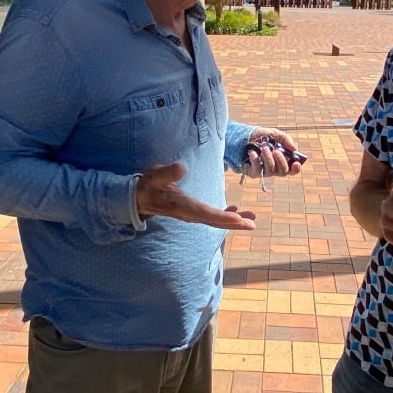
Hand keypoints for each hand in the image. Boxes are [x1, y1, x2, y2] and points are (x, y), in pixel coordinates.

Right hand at [137, 162, 256, 229]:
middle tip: (252, 224)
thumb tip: (181, 167)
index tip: (238, 219)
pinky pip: (212, 217)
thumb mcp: (155, 175)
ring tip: (251, 220)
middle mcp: (189, 214)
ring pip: (216, 220)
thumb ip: (167, 172)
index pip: (206, 213)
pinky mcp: (192, 212)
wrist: (140, 199)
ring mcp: (191, 215)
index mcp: (183, 205)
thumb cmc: (149, 185)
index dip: (223, 217)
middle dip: (234, 223)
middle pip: (215, 221)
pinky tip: (236, 213)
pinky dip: (226, 216)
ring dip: (234, 221)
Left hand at [241, 127, 303, 178]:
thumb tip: (294, 148)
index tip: (296, 163)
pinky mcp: (253, 172)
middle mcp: (274, 168)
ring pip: (271, 171)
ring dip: (268, 159)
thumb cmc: (261, 137)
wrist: (244, 137)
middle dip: (281, 161)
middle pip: (283, 172)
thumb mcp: (274, 134)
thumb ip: (285, 139)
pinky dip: (256, 161)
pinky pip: (257, 170)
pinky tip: (253, 153)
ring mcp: (264, 171)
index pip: (292, 170)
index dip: (296, 169)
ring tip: (264, 148)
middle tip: (276, 151)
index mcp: (281, 160)